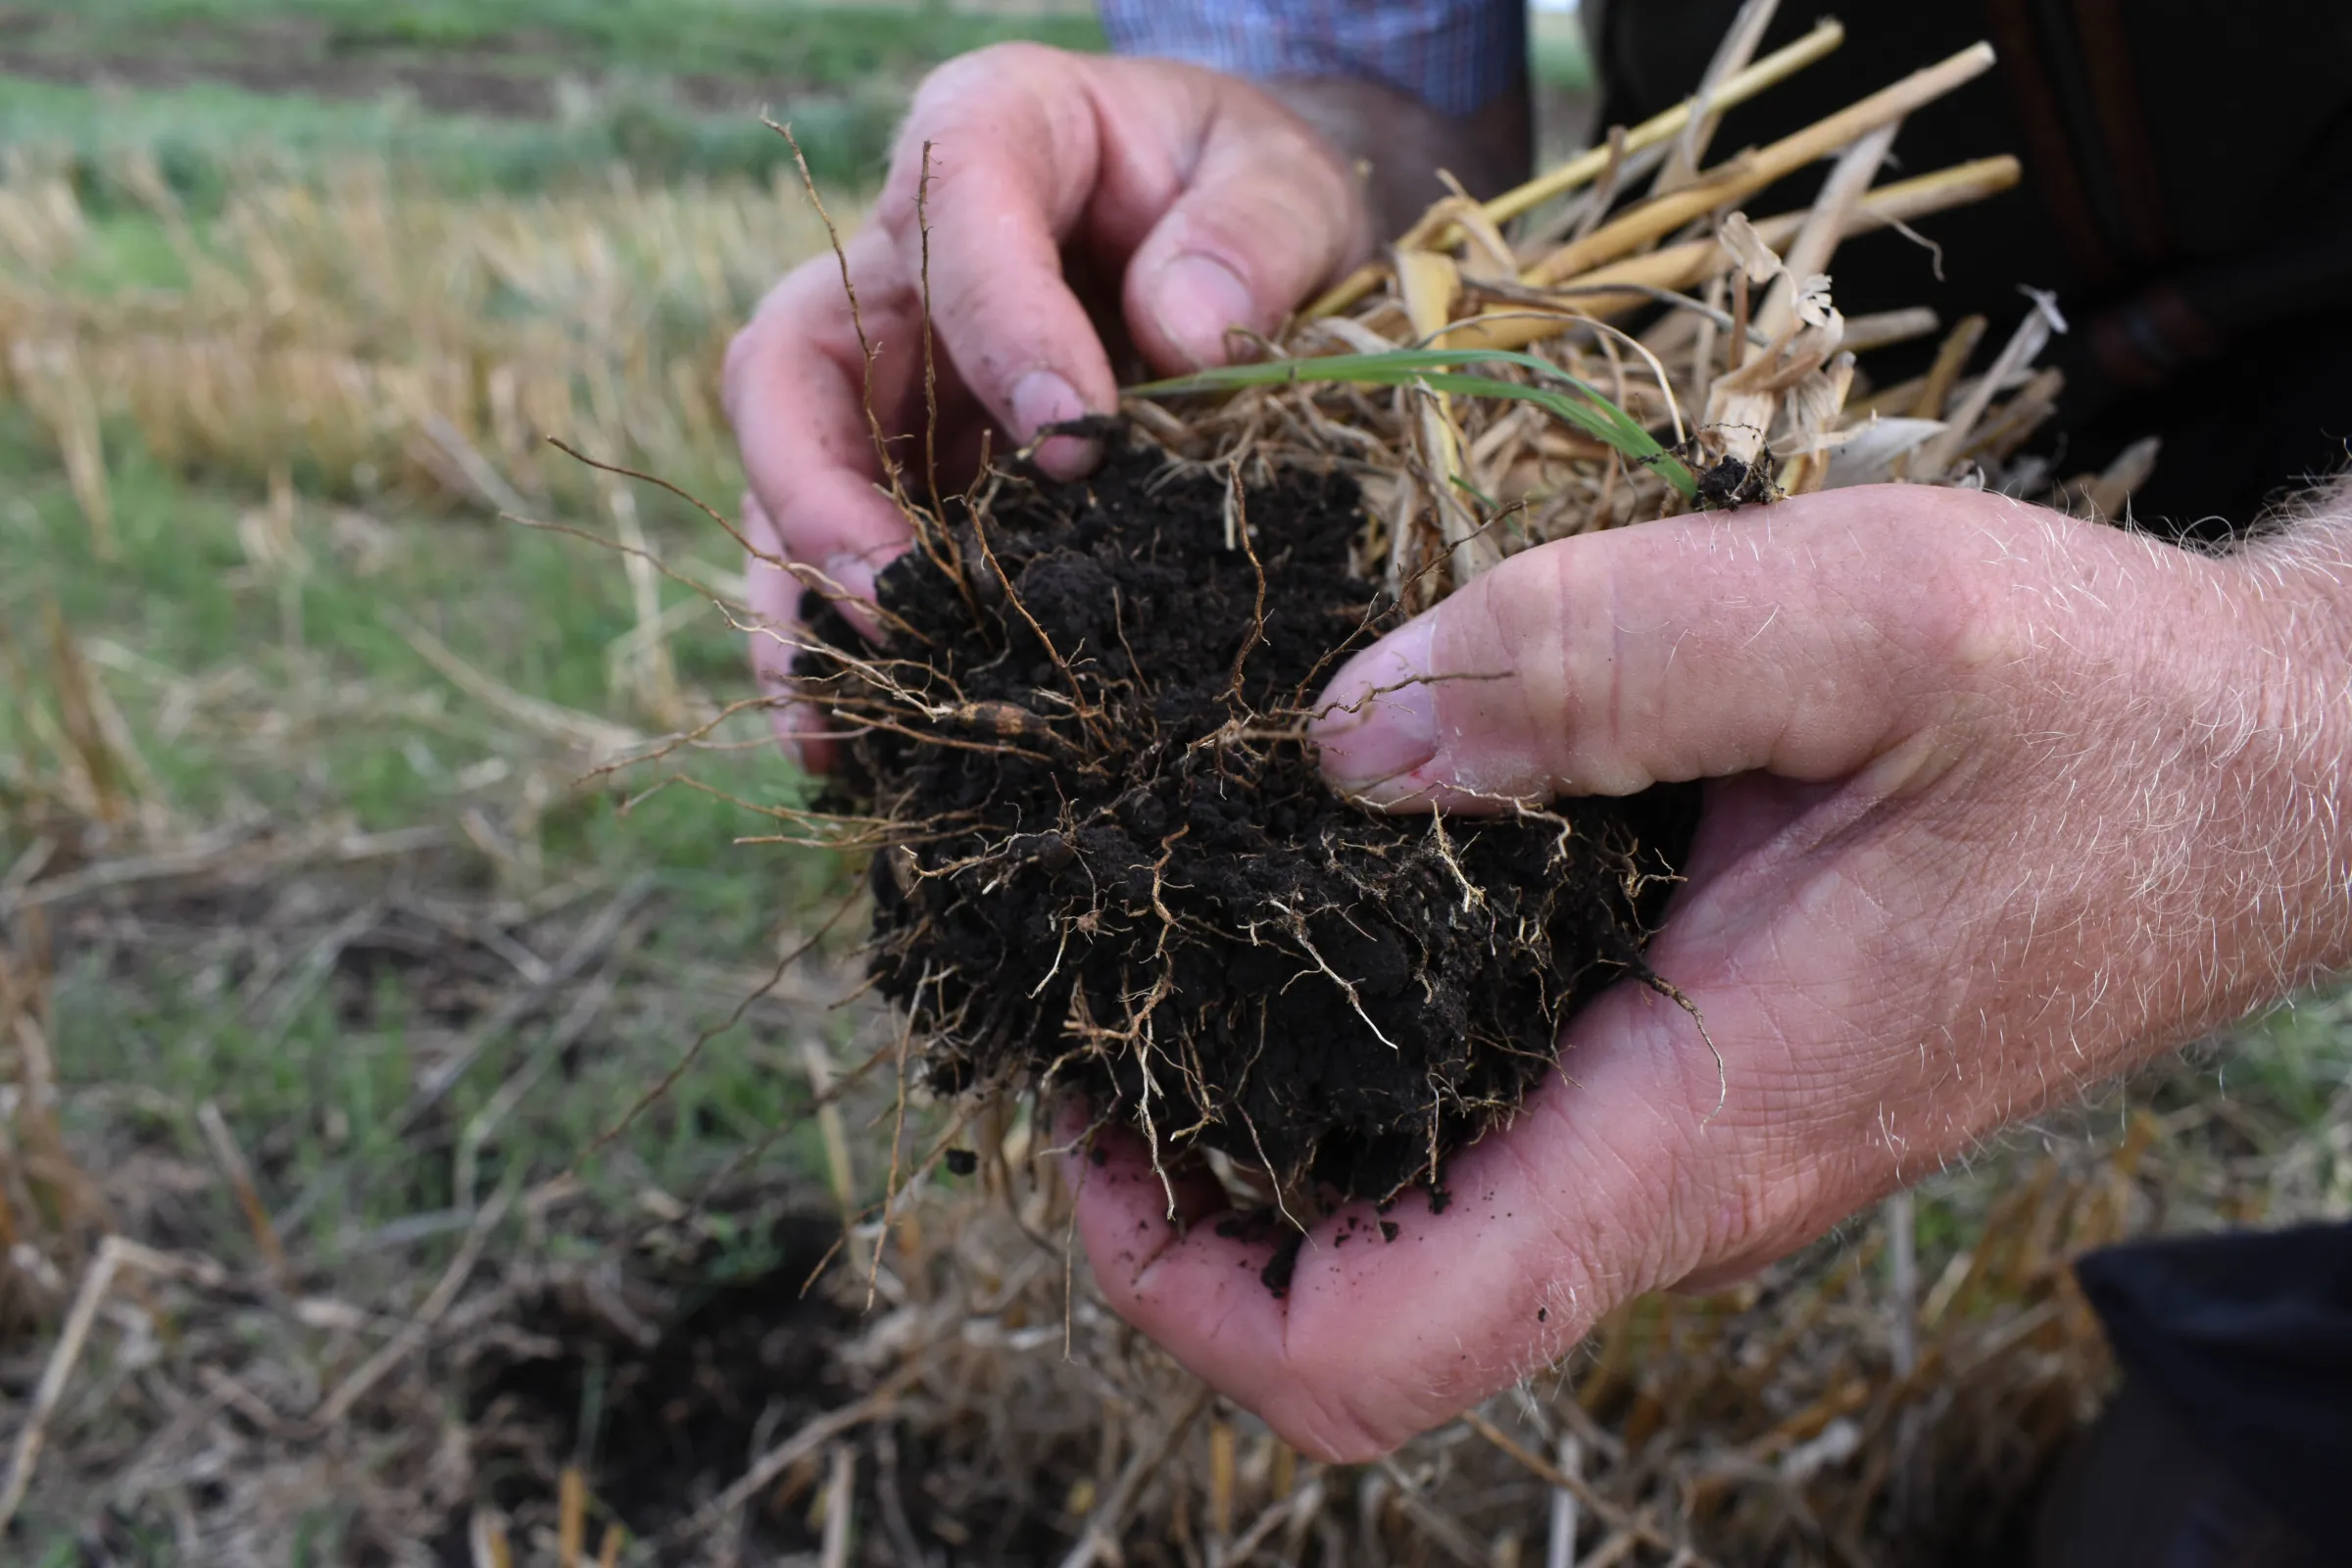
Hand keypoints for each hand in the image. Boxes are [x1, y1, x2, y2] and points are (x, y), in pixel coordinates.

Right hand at [723, 44, 1372, 762]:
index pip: (952, 207)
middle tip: (899, 604)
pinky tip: (860, 748)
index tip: (1079, 441)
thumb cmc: (1249, 197)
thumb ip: (1258, 232)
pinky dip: (844, 653)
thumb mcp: (1288, 182)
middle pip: (794, 363)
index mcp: (992, 136)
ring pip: (790, 484)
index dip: (998, 323)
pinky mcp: (909, 482)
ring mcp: (890, 383)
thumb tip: (1188, 331)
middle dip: (824, 493)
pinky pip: (843, 561)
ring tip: (838, 724)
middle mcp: (901, 264)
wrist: (1247, 246)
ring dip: (804, 606)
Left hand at [1068, 484, 2351, 1458]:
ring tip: (1165, 914)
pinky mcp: (1693, 1065)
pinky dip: (1366, 1033)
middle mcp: (1667, 1179)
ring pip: (1409, 1201)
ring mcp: (1678, 1134)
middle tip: (1085, 978)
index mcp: (1688, 1135)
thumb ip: (1601, 656)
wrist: (2259, 773)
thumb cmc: (2097, 706)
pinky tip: (1328, 870)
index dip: (1180, 1284)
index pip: (1377, 1354)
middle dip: (1181, 1180)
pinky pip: (1487, 1108)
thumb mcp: (1867, 620)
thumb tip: (1342, 736)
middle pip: (1351, 1294)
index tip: (1082, 1124)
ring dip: (1262, 1101)